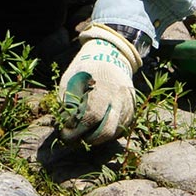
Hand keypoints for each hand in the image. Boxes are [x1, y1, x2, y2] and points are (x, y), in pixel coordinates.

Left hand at [58, 24, 141, 145]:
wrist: (111, 56)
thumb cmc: (87, 68)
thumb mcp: (72, 78)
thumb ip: (68, 99)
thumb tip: (64, 123)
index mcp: (103, 86)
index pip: (91, 115)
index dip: (76, 129)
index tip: (64, 134)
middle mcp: (119, 98)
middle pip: (106, 130)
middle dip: (87, 139)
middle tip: (73, 139)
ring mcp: (127, 105)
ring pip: (114, 133)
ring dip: (96, 139)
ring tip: (82, 136)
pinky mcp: (130, 111)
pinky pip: (119, 130)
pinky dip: (105, 135)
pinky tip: (93, 130)